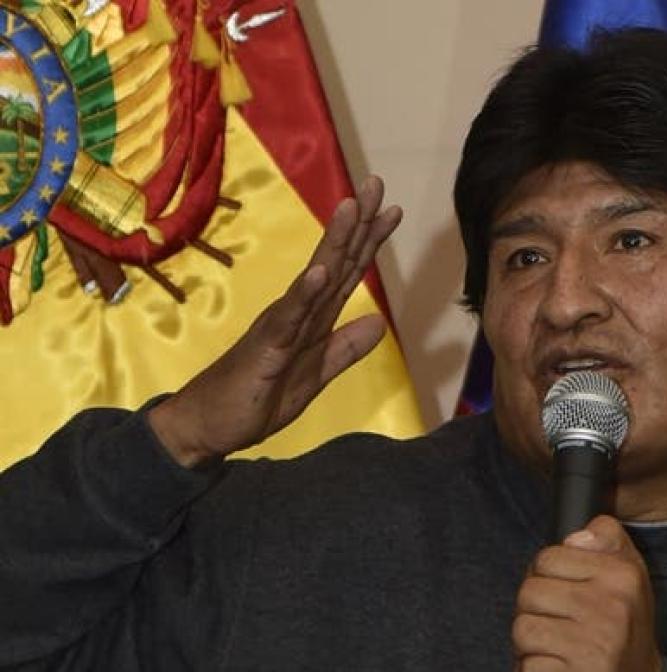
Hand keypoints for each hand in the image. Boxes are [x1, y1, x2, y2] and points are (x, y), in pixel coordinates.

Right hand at [148, 176, 401, 466]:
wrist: (208, 426)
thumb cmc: (258, 397)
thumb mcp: (316, 375)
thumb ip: (345, 349)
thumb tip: (378, 323)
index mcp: (311, 317)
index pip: (346, 272)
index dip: (369, 241)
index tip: (391, 209)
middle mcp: (296, 311)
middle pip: (334, 261)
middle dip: (357, 224)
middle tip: (376, 183)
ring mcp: (280, 326)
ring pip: (314, 278)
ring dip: (334, 242)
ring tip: (352, 208)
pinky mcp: (266, 348)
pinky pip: (289, 318)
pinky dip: (305, 294)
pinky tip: (321, 272)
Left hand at [513, 515, 662, 671]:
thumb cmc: (622, 626)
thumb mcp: (627, 572)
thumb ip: (606, 537)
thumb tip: (575, 536)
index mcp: (622, 576)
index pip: (547, 557)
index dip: (547, 575)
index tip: (564, 592)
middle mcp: (612, 610)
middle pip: (528, 592)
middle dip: (535, 610)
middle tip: (559, 625)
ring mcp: (595, 651)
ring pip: (521, 630)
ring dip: (530, 645)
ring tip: (556, 649)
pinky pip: (524, 670)